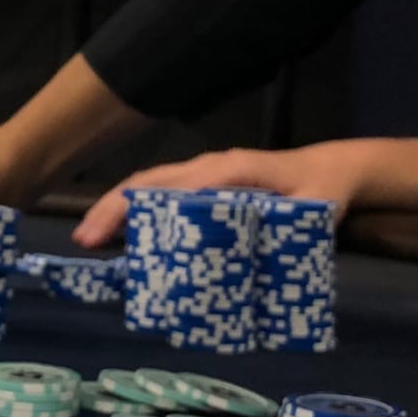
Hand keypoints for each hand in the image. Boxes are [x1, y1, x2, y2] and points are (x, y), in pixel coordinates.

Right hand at [71, 140, 384, 247]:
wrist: (333, 170)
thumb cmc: (322, 191)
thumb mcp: (312, 209)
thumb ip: (289, 223)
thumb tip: (256, 251)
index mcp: (228, 170)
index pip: (168, 186)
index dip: (131, 207)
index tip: (103, 234)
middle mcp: (209, 166)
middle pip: (147, 181)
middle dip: (110, 207)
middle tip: (84, 242)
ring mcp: (205, 172)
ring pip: (150, 183)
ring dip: (118, 206)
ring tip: (93, 239)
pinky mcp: (207, 183)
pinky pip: (164, 190)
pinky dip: (138, 206)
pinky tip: (125, 233)